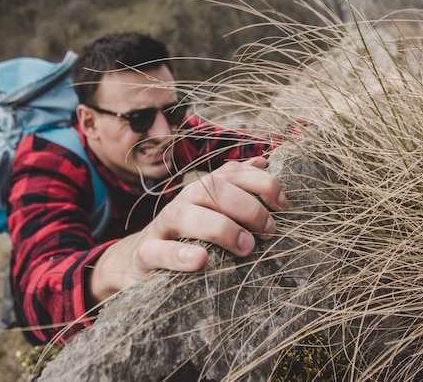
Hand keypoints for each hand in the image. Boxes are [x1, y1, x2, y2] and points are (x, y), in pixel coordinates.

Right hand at [86, 156, 286, 303]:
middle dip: (248, 208)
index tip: (282, 205)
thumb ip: (236, 185)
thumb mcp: (212, 208)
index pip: (233, 173)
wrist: (140, 258)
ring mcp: (163, 226)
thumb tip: (263, 162)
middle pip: (214, 190)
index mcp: (204, 189)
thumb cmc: (189, 233)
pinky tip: (200, 260)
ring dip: (220, 228)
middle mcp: (184, 200)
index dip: (262, 183)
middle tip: (269, 231)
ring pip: (186, 215)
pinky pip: (158, 250)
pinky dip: (179, 255)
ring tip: (245, 247)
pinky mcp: (146, 253)